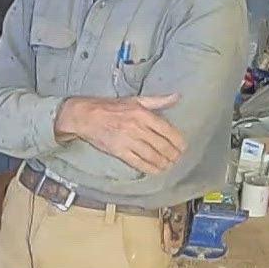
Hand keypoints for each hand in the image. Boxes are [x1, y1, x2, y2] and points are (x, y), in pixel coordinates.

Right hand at [54, 94, 183, 174]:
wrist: (85, 116)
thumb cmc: (111, 107)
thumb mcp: (135, 100)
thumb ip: (158, 100)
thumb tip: (177, 97)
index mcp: (143, 114)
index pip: (168, 131)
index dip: (179, 143)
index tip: (182, 148)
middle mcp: (138, 128)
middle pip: (163, 146)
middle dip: (173, 155)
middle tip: (177, 159)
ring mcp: (128, 141)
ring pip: (153, 156)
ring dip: (164, 163)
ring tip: (169, 166)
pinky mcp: (119, 151)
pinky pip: (139, 163)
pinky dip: (150, 169)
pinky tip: (156, 171)